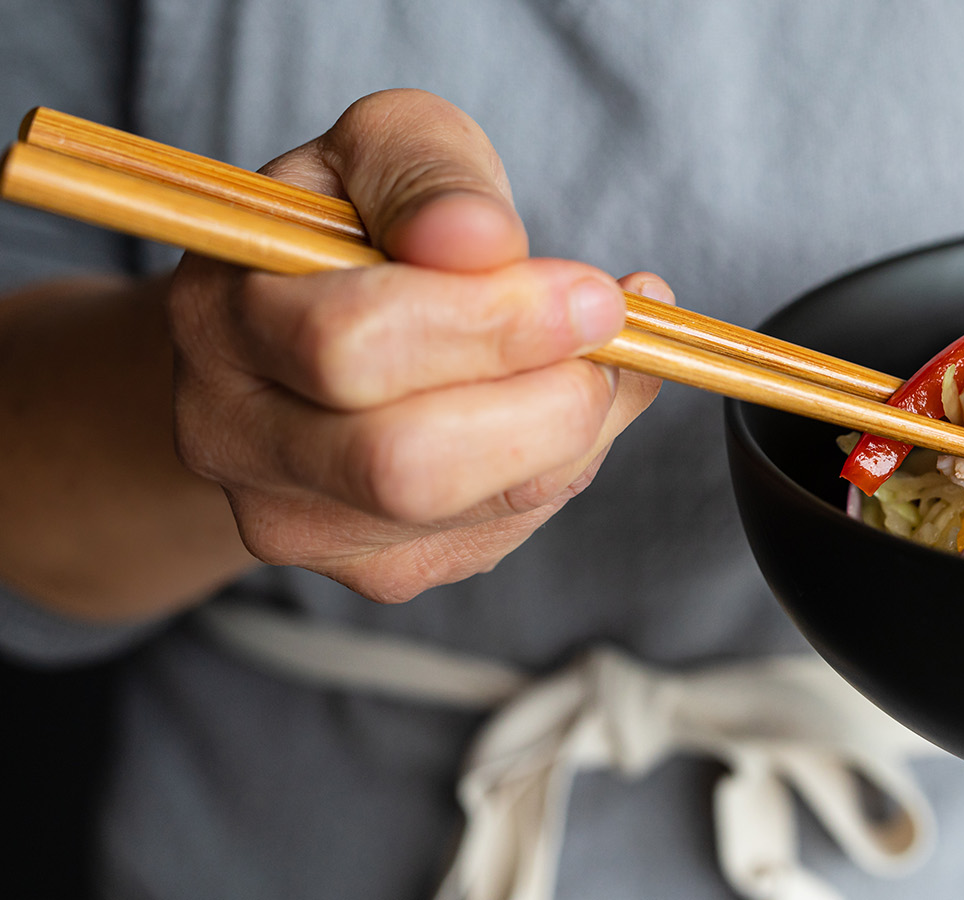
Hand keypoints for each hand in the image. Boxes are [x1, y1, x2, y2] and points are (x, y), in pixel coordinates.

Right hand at [170, 89, 666, 602]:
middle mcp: (233, 438)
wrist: (304, 333)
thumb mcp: (383, 149)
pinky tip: (550, 403)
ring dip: (574, 427)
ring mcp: (298, 523)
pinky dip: (564, 463)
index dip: (495, 321)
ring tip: (592, 354)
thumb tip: (482, 239)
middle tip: (608, 328)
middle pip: (407, 463)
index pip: (353, 345)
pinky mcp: (375, 571)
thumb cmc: (357, 227)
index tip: (591, 290)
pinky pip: (506, 531)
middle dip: (548, 397)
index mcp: (219, 316)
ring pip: (479, 508)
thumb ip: (428, 174)